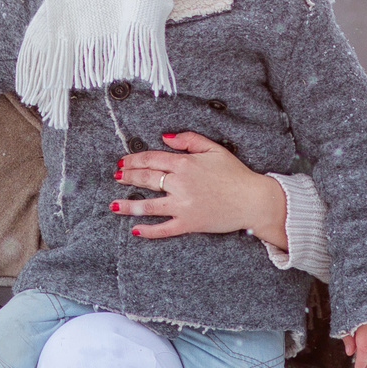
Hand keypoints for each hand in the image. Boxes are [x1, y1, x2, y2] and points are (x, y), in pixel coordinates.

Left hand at [113, 132, 288, 246]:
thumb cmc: (235, 174)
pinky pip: (163, 229)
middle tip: (116, 177)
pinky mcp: (189, 223)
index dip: (133, 160)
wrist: (253, 200)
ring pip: (148, 205)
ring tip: (114, 204)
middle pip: (146, 179)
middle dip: (128, 177)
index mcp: (185, 163)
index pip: (151, 159)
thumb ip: (189, 140)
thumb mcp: (214, 149)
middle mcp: (180, 183)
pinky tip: (134, 230)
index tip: (123, 162)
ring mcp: (183, 205)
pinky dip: (148, 231)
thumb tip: (164, 137)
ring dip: (128, 205)